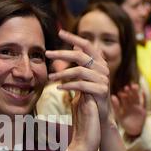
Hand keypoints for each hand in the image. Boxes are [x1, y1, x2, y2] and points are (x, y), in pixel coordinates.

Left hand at [45, 30, 110, 150]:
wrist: (99, 118)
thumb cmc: (88, 97)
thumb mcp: (83, 78)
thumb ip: (80, 63)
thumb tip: (74, 46)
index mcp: (99, 62)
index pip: (86, 45)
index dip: (73, 37)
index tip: (59, 32)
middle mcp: (103, 68)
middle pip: (80, 56)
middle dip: (62, 54)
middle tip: (47, 54)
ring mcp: (103, 79)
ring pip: (79, 71)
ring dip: (62, 73)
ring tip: (50, 78)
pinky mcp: (101, 91)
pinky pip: (82, 85)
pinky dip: (68, 85)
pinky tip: (58, 88)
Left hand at [111, 83, 145, 137]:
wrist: (134, 132)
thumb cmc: (125, 124)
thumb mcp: (119, 116)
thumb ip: (116, 107)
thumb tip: (112, 96)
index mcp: (125, 106)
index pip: (124, 99)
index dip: (122, 95)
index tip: (120, 92)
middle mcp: (131, 105)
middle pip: (130, 97)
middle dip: (129, 92)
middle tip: (126, 87)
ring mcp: (138, 107)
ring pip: (137, 98)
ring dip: (135, 92)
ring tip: (134, 86)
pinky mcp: (143, 110)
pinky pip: (144, 102)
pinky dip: (144, 97)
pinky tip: (142, 91)